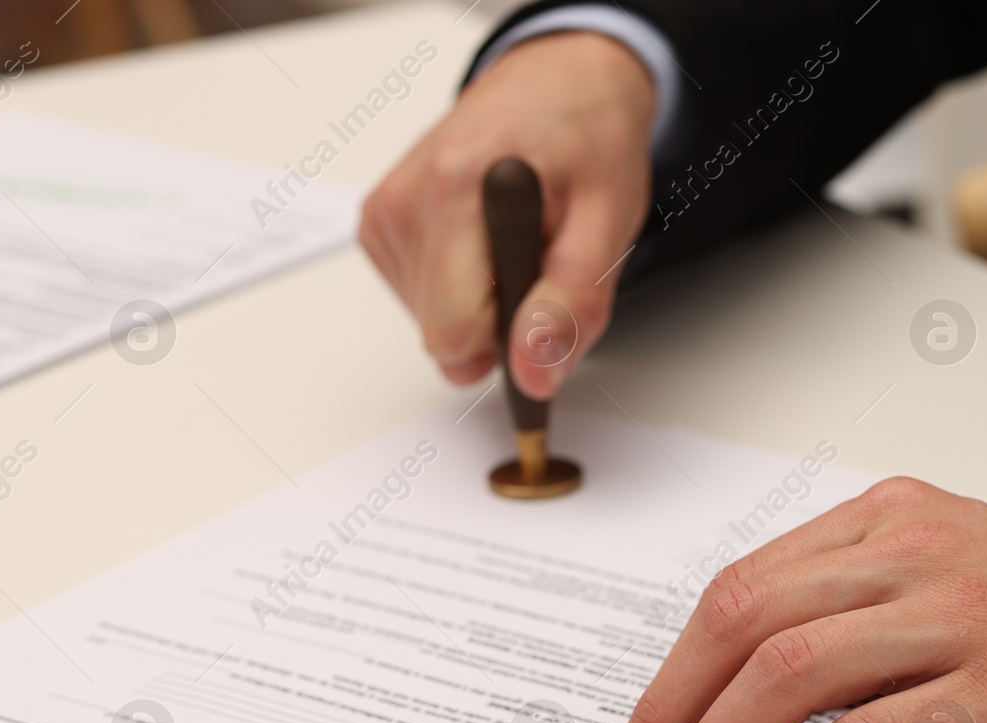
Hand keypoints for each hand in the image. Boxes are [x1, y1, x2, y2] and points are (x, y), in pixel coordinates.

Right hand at [359, 32, 654, 396]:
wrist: (558, 84)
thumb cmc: (587, 143)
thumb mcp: (608, 224)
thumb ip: (571, 304)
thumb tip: (532, 374)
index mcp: (458, 188)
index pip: (454, 332)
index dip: (507, 343)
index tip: (543, 313)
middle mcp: (406, 197)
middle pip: (440, 333)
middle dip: (498, 321)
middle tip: (540, 264)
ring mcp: (385, 211)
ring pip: (430, 322)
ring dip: (481, 302)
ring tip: (516, 242)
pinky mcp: (378, 223)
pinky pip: (418, 298)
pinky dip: (459, 286)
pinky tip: (485, 240)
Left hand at [607, 477, 986, 722]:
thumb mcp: (947, 571)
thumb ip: (855, 606)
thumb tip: (745, 691)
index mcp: (890, 520)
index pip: (744, 587)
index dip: (674, 670)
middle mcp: (914, 554)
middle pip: (746, 625)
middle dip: (670, 715)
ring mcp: (958, 617)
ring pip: (789, 677)